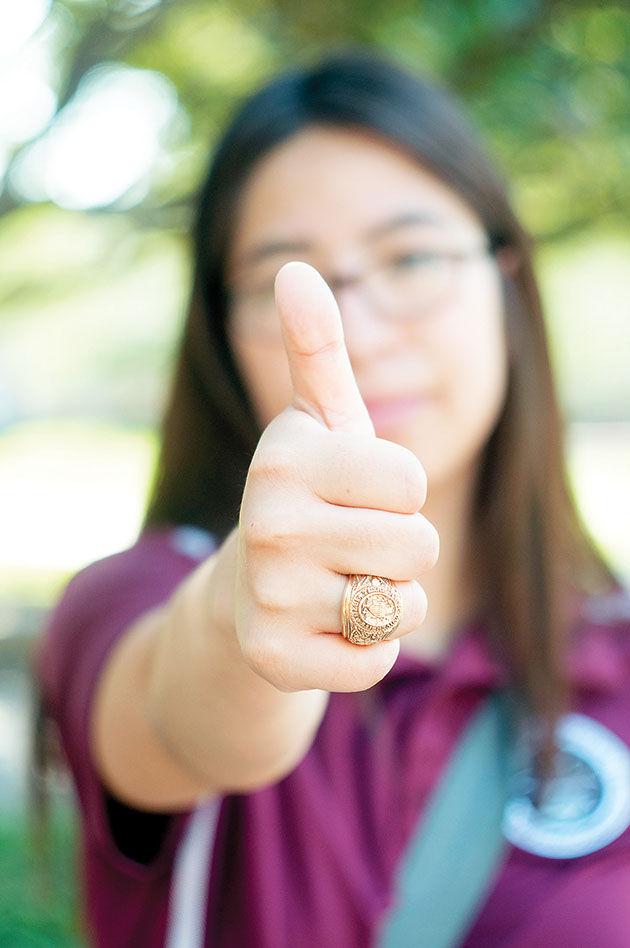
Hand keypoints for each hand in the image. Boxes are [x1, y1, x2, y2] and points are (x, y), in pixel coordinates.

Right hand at [233, 261, 439, 692]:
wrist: (248, 590)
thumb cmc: (308, 497)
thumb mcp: (318, 424)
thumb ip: (316, 349)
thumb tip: (294, 268)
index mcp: (285, 458)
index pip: (413, 483)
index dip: (399, 493)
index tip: (356, 493)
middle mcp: (267, 524)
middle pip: (417, 545)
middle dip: (399, 548)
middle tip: (348, 544)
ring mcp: (267, 595)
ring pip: (403, 605)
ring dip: (387, 598)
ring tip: (336, 582)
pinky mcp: (273, 658)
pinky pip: (376, 659)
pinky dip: (368, 648)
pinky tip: (325, 627)